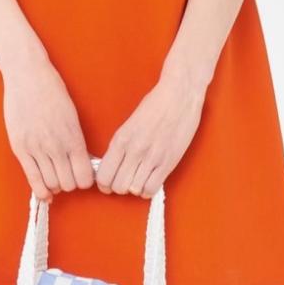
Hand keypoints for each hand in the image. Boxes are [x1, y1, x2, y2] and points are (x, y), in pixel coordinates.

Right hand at [2, 55, 94, 200]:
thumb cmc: (51, 91)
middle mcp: (56, 146)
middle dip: (70, 183)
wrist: (26, 74)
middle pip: (68, 184)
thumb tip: (81, 165)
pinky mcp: (20, 149)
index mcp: (73, 137)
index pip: (84, 178)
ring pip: (51, 185)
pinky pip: (33, 180)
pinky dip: (41, 190)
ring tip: (54, 175)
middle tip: (66, 174)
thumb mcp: (72, 116)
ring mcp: (37, 148)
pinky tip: (45, 191)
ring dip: (55, 185)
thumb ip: (76, 142)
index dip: (84, 180)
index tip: (81, 175)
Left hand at [95, 67, 206, 197]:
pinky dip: (148, 190)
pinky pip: (151, 189)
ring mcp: (151, 158)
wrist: (180, 94)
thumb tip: (112, 166)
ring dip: (135, 188)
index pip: (103, 176)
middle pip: (118, 187)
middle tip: (125, 181)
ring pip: (134, 190)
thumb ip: (120, 146)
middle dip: (119, 187)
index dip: (104, 184)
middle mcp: (134, 150)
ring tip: (139, 178)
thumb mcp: (129, 125)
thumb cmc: (156, 105)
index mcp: (121, 140)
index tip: (109, 183)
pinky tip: (149, 180)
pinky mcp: (168, 163)